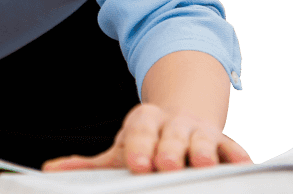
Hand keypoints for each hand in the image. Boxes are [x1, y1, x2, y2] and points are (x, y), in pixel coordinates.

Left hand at [41, 103, 251, 173]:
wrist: (180, 119)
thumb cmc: (147, 143)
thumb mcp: (119, 150)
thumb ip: (88, 164)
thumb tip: (50, 173)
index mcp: (144, 121)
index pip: (139, 132)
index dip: (138, 146)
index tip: (137, 163)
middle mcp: (173, 124)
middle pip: (171, 135)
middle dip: (169, 149)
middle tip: (165, 164)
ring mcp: (200, 133)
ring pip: (203, 140)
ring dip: (204, 152)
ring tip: (202, 165)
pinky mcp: (225, 143)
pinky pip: (233, 149)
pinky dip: (237, 157)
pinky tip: (242, 166)